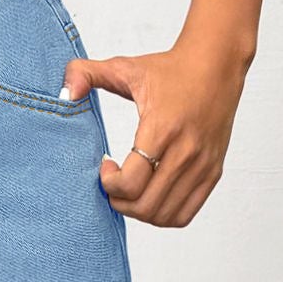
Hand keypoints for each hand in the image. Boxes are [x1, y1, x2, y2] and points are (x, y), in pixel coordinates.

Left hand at [61, 41, 248, 225]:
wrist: (217, 64)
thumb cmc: (170, 69)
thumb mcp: (126, 67)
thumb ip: (87, 73)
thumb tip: (64, 94)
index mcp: (162, 128)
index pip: (131, 183)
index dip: (109, 184)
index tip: (106, 165)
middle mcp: (186, 151)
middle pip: (145, 206)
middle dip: (119, 202)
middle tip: (114, 184)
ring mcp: (202, 165)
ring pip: (163, 216)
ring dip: (139, 211)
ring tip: (132, 190)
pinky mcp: (213, 173)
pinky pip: (184, 215)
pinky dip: (162, 215)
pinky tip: (151, 194)